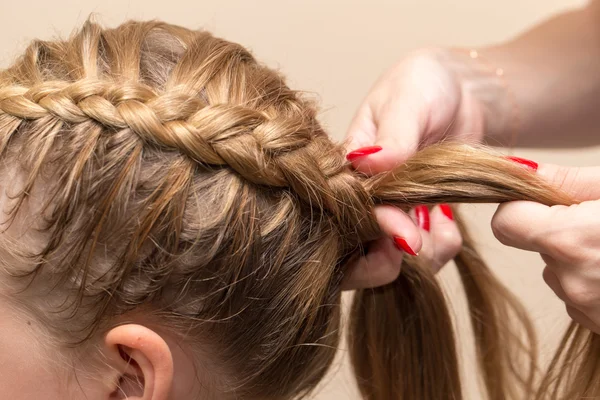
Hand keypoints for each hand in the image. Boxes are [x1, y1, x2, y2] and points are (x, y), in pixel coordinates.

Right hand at [343, 48, 500, 288]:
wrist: (465, 91)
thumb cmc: (425, 84)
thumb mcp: (407, 98)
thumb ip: (393, 133)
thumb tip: (369, 162)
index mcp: (346, 166)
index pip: (343, 211)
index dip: (369, 231)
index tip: (405, 234)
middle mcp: (362, 195)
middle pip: (354, 253)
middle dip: (384, 262)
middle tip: (418, 245)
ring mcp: (389, 210)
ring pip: (387, 260)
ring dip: (419, 258)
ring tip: (444, 230)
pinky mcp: (415, 218)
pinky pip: (420, 251)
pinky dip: (438, 249)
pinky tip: (449, 226)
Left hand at [492, 161, 599, 333]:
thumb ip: (568, 181)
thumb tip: (519, 169)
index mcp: (572, 242)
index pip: (505, 223)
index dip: (522, 207)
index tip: (545, 200)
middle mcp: (573, 283)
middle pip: (534, 247)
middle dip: (558, 230)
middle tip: (598, 221)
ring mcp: (589, 310)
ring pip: (558, 272)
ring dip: (578, 258)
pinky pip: (579, 297)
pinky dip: (594, 282)